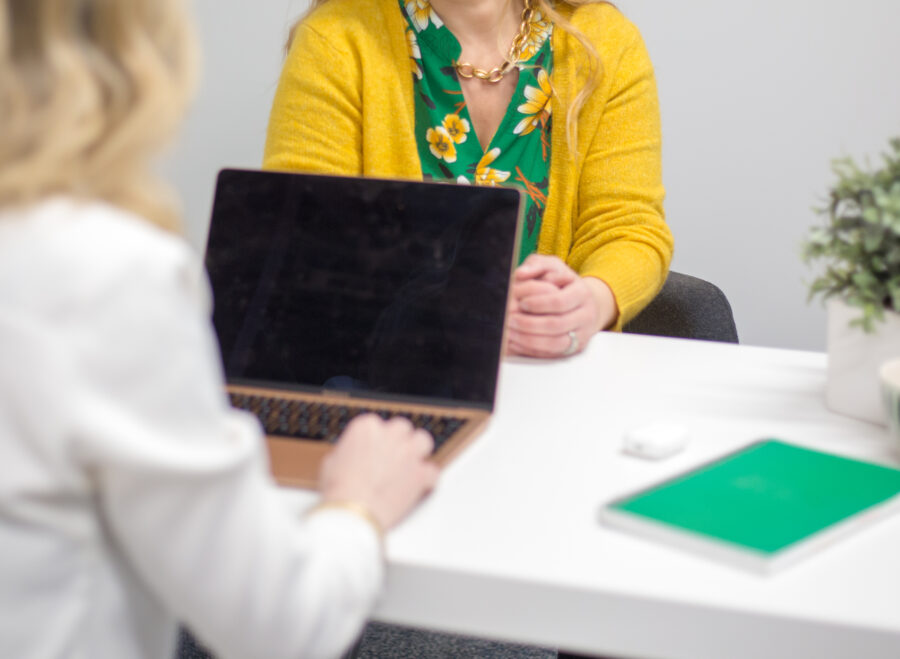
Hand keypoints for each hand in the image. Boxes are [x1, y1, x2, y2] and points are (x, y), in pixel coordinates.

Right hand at [318, 415, 439, 530]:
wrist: (351, 515)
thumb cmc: (339, 492)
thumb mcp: (332, 462)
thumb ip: (348, 451)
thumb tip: (352, 455)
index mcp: (367, 427)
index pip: (378, 424)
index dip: (378, 439)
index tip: (377, 449)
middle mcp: (390, 434)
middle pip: (402, 428)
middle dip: (399, 441)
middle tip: (393, 457)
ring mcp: (409, 452)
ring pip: (423, 441)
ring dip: (418, 451)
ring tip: (410, 465)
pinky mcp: (422, 474)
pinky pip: (433, 471)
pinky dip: (427, 479)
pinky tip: (419, 486)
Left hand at [506, 254, 617, 358]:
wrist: (583, 304)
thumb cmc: (563, 284)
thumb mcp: (552, 267)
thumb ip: (536, 265)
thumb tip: (520, 274)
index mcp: (582, 293)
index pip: (560, 301)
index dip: (538, 303)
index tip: (521, 302)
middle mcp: (586, 315)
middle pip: (557, 325)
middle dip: (529, 324)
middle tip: (509, 320)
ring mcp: (582, 335)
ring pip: (555, 343)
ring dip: (529, 339)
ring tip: (509, 332)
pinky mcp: (573, 349)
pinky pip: (552, 354)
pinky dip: (531, 349)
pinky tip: (516, 342)